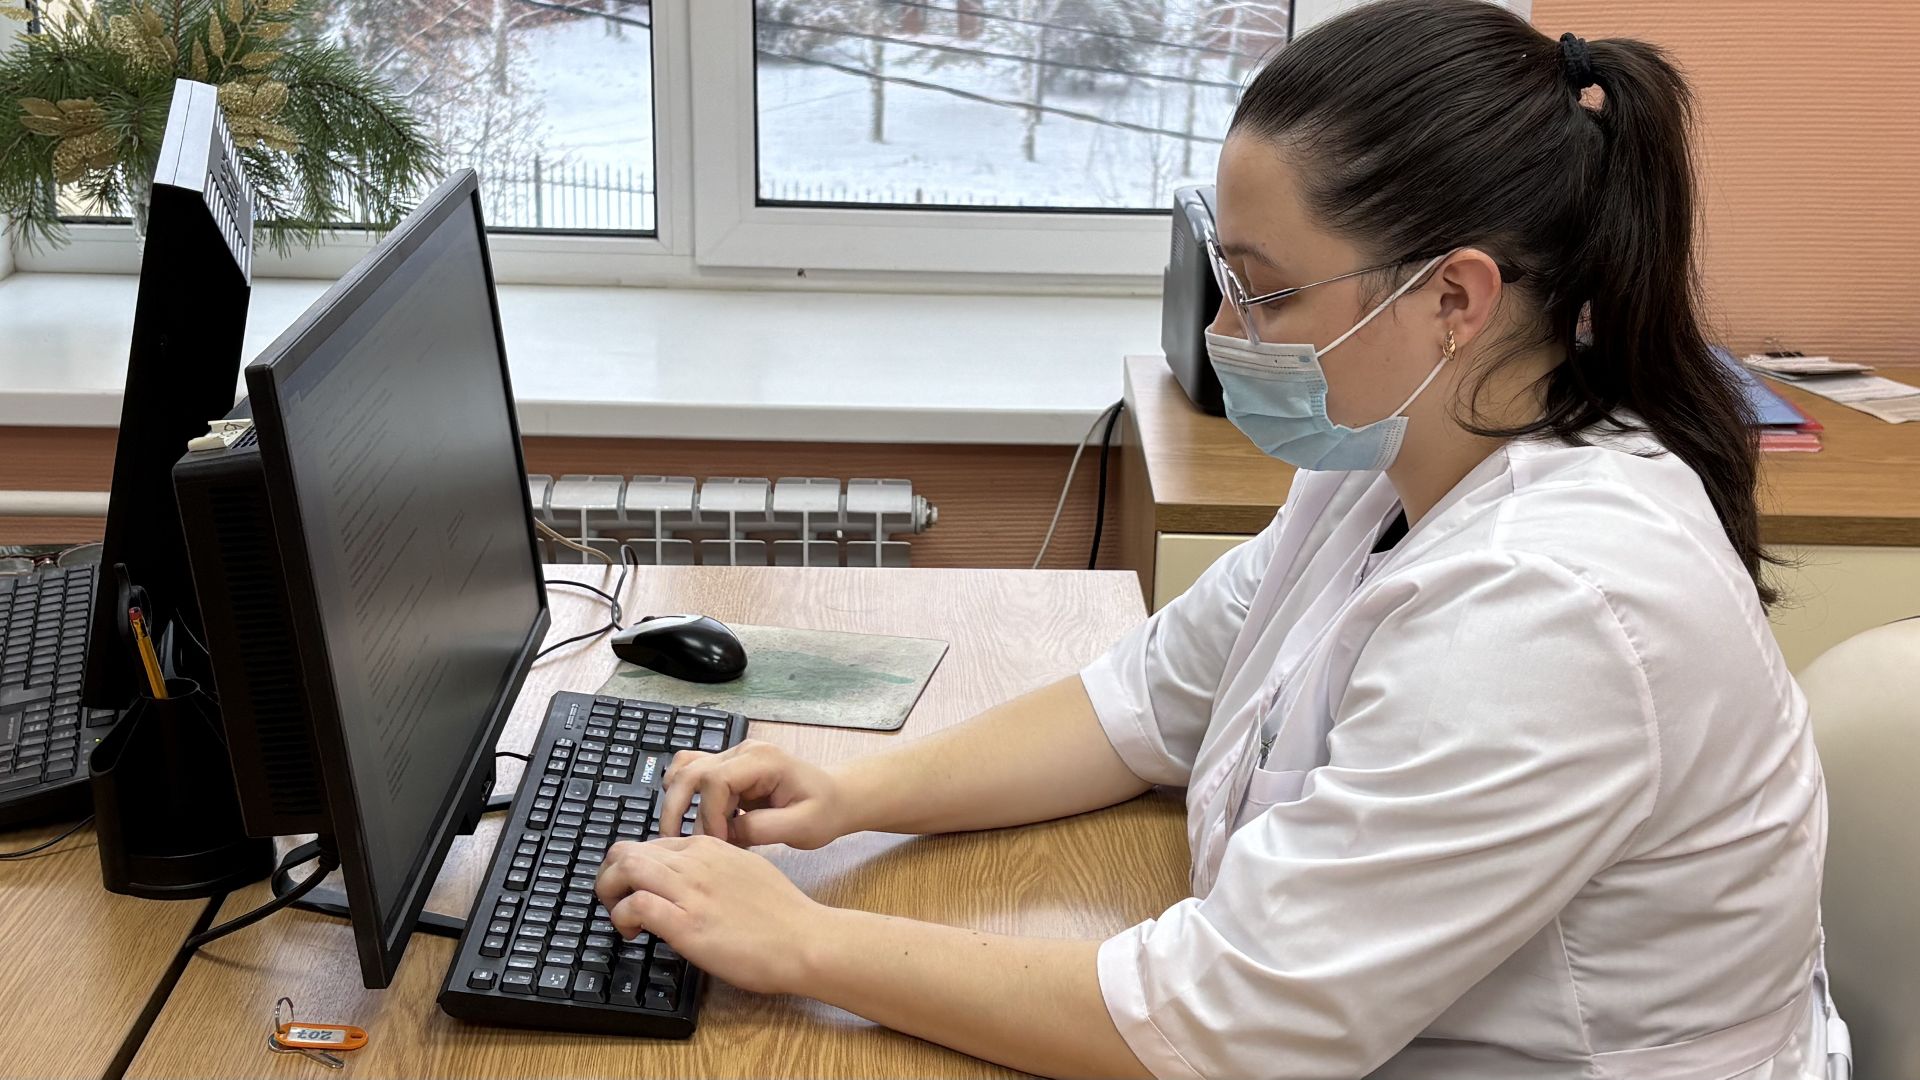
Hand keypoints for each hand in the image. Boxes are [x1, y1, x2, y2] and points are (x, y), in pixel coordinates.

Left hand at [594, 835, 826, 994]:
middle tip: (614, 901)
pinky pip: (635, 905)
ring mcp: (691, 891)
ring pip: (625, 868)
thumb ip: (714, 869)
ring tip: (620, 917)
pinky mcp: (687, 924)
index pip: (652, 843)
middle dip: (609, 875)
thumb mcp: (747, 871)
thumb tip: (689, 882)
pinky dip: (622, 916)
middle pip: (628, 850)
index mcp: (711, 847)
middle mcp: (696, 862)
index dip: (633, 867)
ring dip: (609, 893)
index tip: (635, 890)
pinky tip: (634, 933)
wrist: (805, 940)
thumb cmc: (784, 915)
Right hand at [657, 740, 849, 848]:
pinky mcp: (728, 771)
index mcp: (763, 760)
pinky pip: (694, 776)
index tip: (717, 843)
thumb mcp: (801, 827)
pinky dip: (685, 798)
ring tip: (676, 834)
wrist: (835, 798)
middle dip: (678, 808)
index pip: (716, 780)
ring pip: (685, 769)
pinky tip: (691, 824)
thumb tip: (723, 835)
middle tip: (676, 843)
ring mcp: (733, 758)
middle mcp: (743, 752)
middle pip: (691, 771)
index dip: (709, 814)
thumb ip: (760, 830)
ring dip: (676, 801)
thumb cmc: (824, 810)